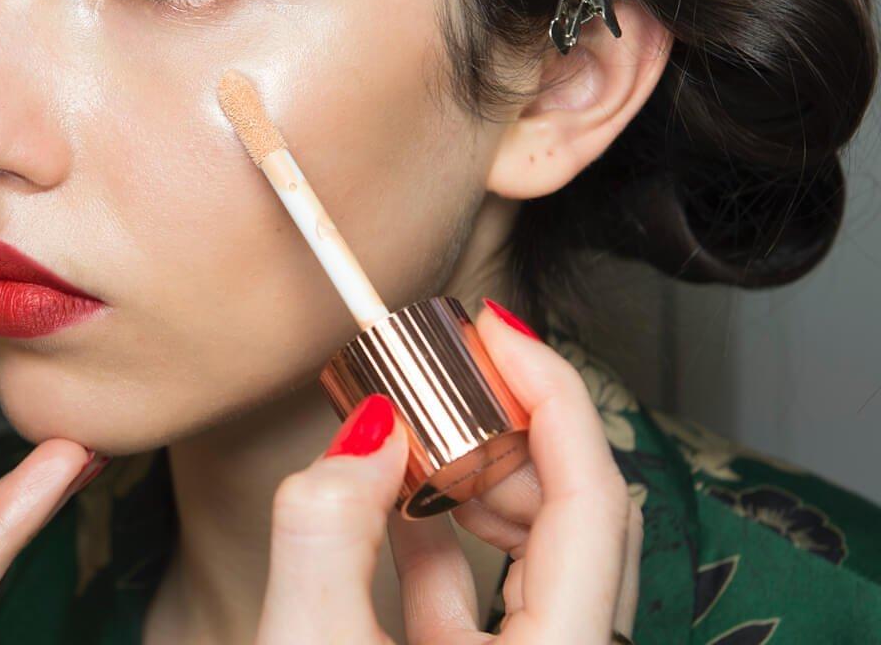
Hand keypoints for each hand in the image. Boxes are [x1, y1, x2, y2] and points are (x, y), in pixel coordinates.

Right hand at [257, 301, 641, 643]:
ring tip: (418, 425)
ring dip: (476, 475)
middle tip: (451, 367)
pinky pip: (485, 591)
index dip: (551, 393)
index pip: (592, 499)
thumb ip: (327, 533)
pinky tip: (396, 496)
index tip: (494, 328)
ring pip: (536, 549)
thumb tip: (367, 429)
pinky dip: (443, 533)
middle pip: (575, 513)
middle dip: (509, 427)